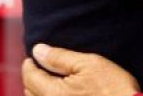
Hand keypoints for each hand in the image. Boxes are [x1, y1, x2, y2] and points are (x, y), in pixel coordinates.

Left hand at [23, 45, 138, 95]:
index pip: (30, 76)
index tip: (34, 56)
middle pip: (30, 92)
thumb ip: (60, 57)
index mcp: (52, 93)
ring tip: (49, 81)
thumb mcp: (89, 65)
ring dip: (38, 91)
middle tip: (42, 67)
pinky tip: (61, 94)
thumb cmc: (113, 89)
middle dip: (32, 77)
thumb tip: (38, 50)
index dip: (30, 64)